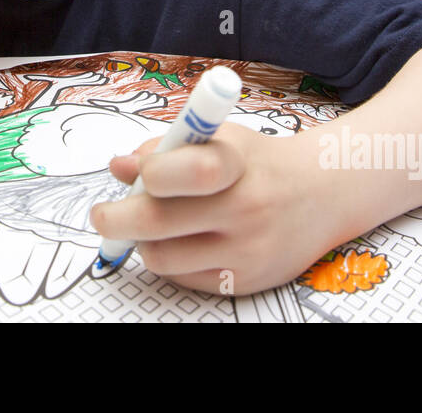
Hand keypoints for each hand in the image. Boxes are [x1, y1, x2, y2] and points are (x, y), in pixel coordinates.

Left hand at [90, 124, 334, 295]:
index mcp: (237, 163)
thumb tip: (119, 167)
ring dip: (143, 242)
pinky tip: (182, 242)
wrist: (321, 195)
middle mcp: (246, 208)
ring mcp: (247, 250)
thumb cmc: (256, 163)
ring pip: (162, 257)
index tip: (134, 173)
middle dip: (115, 219)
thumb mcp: (218, 138)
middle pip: (159, 222)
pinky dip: (170, 261)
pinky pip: (182, 279)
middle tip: (101, 215)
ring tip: (150, 226)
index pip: (188, 169)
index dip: (150, 172)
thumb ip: (166, 148)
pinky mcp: (245, 282)